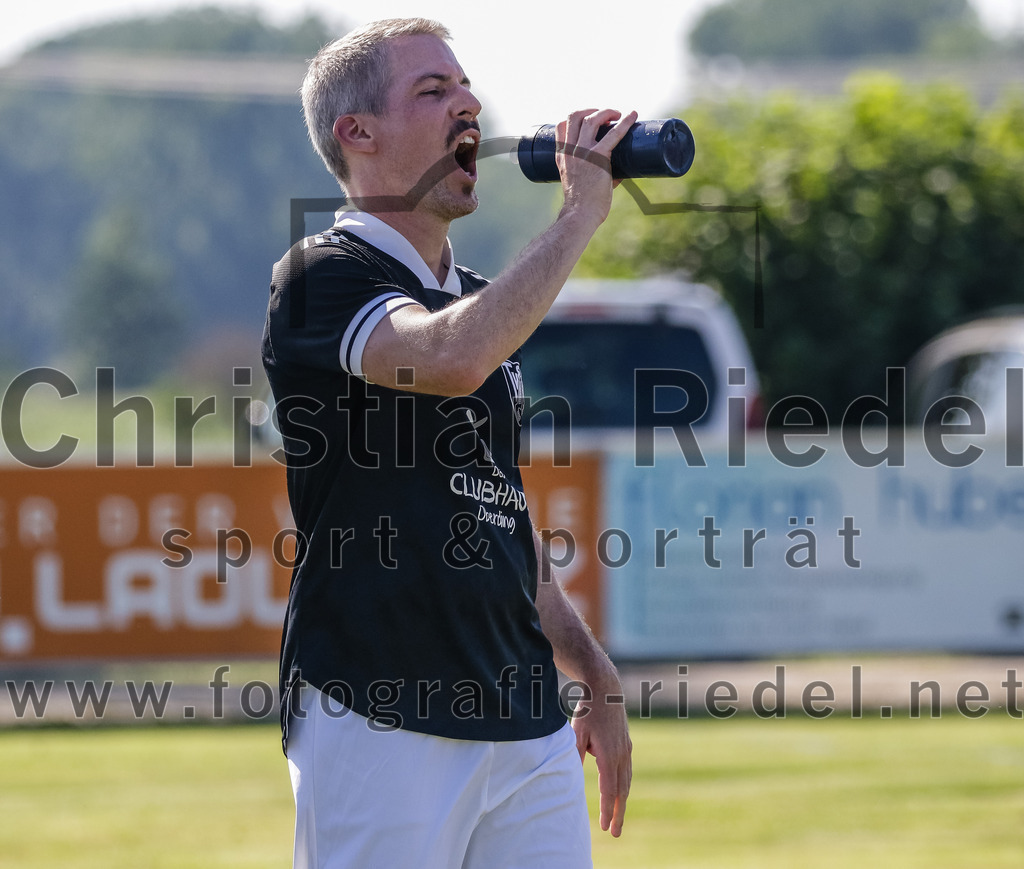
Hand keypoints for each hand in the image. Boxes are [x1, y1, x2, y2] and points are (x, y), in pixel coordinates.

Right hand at [555, 108, 638, 227]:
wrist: (580, 215)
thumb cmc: (582, 205)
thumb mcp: (580, 183)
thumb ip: (599, 174)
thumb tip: (621, 172)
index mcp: (562, 156)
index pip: (561, 126)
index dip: (575, 118)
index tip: (588, 121)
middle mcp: (570, 151)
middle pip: (575, 116)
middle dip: (591, 110)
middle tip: (605, 116)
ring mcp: (583, 152)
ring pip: (591, 119)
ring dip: (606, 111)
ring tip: (618, 114)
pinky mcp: (598, 157)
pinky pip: (613, 134)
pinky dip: (625, 122)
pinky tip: (632, 115)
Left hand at [571, 680, 632, 836]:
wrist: (606, 689)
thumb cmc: (589, 710)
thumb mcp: (576, 733)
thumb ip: (574, 756)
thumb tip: (570, 777)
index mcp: (609, 755)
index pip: (609, 790)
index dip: (607, 810)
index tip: (604, 827)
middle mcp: (622, 755)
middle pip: (622, 791)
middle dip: (618, 813)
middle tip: (614, 833)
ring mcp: (626, 749)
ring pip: (627, 782)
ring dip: (622, 801)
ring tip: (618, 817)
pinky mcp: (626, 744)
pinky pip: (627, 771)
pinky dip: (624, 786)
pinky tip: (620, 791)